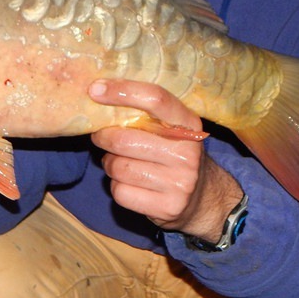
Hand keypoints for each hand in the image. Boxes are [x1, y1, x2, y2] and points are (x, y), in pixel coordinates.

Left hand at [88, 79, 242, 241]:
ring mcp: (180, 182)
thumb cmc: (175, 155)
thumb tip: (100, 94)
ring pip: (118, 167)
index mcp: (189, 125)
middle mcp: (188, 153)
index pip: (155, 99)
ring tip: (118, 162)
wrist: (203, 198)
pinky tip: (129, 183)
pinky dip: (116, 187)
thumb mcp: (174, 130)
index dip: (122, 92)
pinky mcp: (167, 207)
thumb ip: (147, 114)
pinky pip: (121, 192)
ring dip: (109, 163)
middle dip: (104, 137)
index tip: (95, 90)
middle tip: (101, 136)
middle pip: (125, 139)